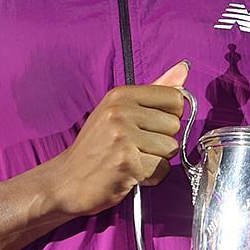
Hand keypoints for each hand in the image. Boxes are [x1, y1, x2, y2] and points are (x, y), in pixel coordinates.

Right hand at [41, 61, 190, 217]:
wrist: (66, 181)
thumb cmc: (97, 147)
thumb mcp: (120, 111)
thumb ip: (155, 90)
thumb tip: (183, 68)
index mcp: (120, 95)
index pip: (175, 98)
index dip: (168, 116)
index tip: (147, 127)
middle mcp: (120, 112)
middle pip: (175, 125)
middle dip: (161, 141)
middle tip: (134, 148)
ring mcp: (123, 137)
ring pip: (171, 148)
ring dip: (156, 160)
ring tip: (132, 160)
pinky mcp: (127, 162)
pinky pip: (162, 169)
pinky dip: (151, 177)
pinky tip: (130, 174)